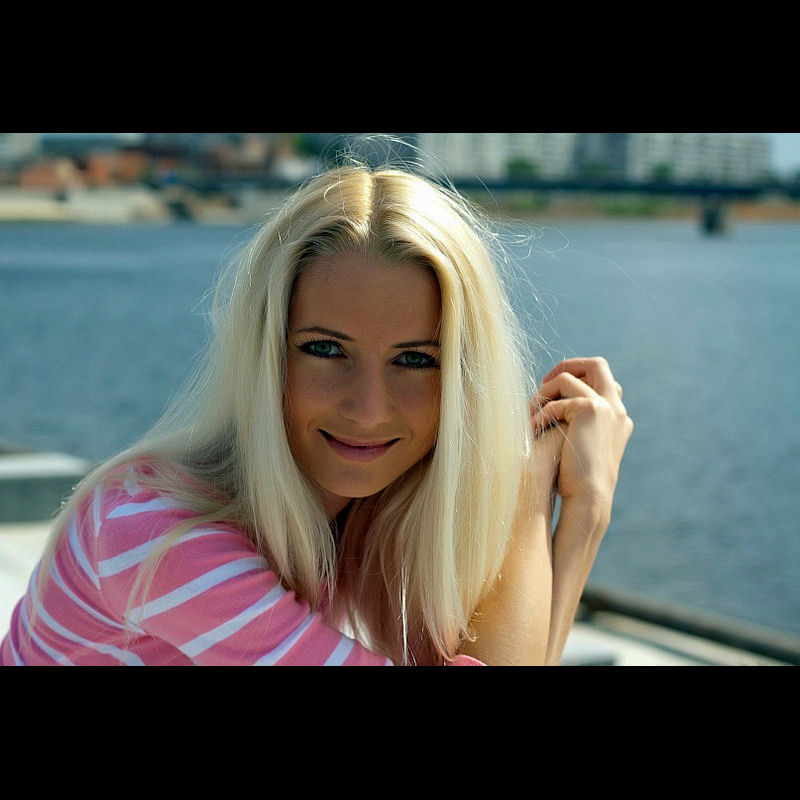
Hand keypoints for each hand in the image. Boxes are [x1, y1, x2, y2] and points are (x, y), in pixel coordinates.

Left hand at [532, 357, 632, 519]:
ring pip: (567, 378)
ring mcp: (606, 406)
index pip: (603, 380)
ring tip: (530, 415)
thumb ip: (574, 423)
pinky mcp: (590, 409)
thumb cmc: (577, 479)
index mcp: (617, 417)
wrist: (589, 498)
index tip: (554, 388)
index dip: (579, 376)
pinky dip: (540, 414)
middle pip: (596, 365)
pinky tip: (533, 430)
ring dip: (543, 394)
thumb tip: (550, 406)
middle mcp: (617, 408)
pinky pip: (556, 401)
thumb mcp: (580, 444)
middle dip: (566, 367)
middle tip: (543, 383)